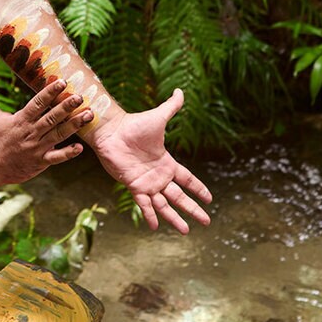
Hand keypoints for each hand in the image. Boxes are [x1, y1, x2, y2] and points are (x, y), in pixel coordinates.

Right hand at [0, 72, 90, 185]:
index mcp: (20, 120)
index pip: (37, 103)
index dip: (50, 92)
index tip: (62, 82)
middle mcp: (31, 133)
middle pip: (51, 118)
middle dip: (67, 107)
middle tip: (81, 97)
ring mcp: (36, 148)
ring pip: (58, 135)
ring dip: (74, 125)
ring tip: (89, 115)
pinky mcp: (40, 162)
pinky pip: (56, 157)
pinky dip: (68, 153)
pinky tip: (81, 147)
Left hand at [90, 88, 211, 233]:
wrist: (112, 130)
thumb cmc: (133, 124)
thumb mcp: (159, 116)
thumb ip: (172, 106)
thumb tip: (181, 90)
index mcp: (167, 163)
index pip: (188, 179)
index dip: (198, 189)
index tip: (210, 199)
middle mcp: (158, 176)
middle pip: (180, 197)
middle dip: (193, 209)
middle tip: (207, 222)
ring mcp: (146, 183)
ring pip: (164, 205)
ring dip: (175, 218)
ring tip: (186, 231)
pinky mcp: (133, 185)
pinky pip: (143, 204)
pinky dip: (149, 215)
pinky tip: (155, 226)